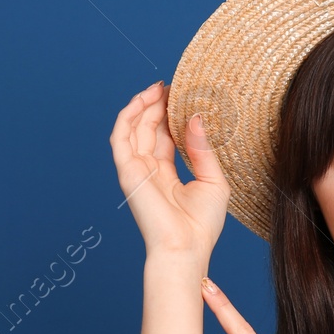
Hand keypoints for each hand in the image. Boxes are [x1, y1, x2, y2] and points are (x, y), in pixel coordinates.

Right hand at [108, 81, 228, 268]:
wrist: (186, 248)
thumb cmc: (202, 224)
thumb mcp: (212, 180)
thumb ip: (202, 148)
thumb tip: (195, 117)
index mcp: (167, 174)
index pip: (164, 137)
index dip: (170, 115)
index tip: (182, 95)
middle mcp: (149, 171)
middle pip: (148, 129)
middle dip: (158, 105)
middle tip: (173, 85)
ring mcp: (136, 170)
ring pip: (133, 128)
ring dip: (143, 105)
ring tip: (159, 87)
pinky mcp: (128, 172)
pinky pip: (121, 137)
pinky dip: (128, 115)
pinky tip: (144, 99)